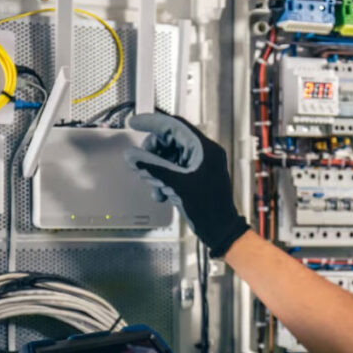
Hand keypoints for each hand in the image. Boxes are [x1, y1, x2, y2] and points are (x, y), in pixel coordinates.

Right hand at [125, 113, 249, 256]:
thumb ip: (153, 167)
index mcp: (204, 149)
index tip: (135, 122)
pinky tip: (161, 192)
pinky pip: (173, 170)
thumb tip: (133, 156)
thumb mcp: (177, 184)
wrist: (219, 229)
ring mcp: (199, 165)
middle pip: (170, 140)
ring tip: (153, 181)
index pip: (174, 126)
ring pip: (169, 157)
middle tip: (141, 162)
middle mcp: (203, 153)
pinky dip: (163, 179)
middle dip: (153, 152)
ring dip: (156, 169)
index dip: (152, 123)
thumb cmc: (209, 209)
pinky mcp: (194, 177)